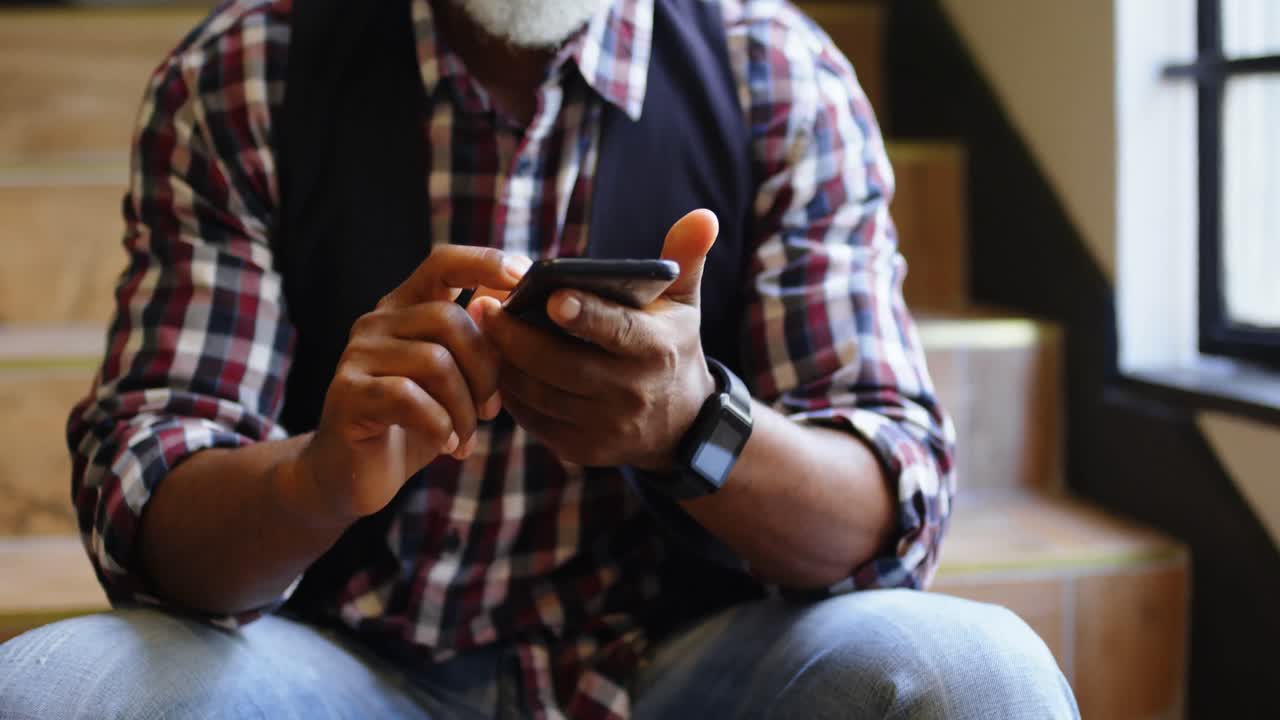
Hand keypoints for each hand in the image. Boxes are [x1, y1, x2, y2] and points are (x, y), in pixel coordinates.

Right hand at [283, 246, 527, 524]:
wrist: (354, 475)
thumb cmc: (415, 423)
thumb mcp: (458, 378)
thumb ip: (481, 338)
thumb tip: (516, 295)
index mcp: (406, 308)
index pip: (443, 262)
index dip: (485, 262)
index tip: (525, 277)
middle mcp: (377, 321)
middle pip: (449, 319)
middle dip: (485, 370)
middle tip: (490, 410)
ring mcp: (357, 355)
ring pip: (435, 361)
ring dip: (464, 408)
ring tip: (465, 436)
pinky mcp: (348, 393)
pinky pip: (409, 397)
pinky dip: (439, 425)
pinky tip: (445, 445)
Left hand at [478, 210, 719, 469]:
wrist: (680, 424)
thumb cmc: (670, 347)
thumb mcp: (684, 305)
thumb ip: (685, 257)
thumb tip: (703, 216)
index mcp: (657, 351)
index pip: (618, 331)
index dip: (585, 315)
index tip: (551, 295)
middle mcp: (632, 394)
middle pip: (562, 366)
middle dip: (517, 337)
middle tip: (482, 306)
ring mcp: (605, 428)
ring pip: (540, 394)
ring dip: (505, 362)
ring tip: (481, 329)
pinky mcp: (581, 449)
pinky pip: (534, 419)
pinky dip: (511, 392)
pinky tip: (495, 362)